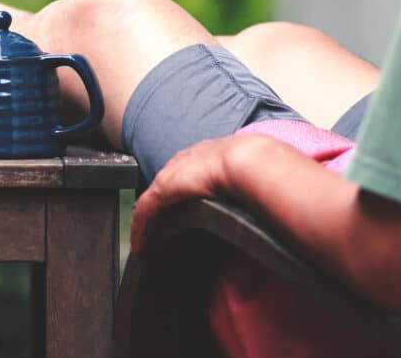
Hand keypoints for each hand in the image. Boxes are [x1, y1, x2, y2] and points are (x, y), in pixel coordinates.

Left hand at [129, 133, 272, 252]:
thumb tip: (261, 201)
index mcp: (205, 154)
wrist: (246, 160)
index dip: (181, 187)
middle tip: (160, 225)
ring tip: (146, 238)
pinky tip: (139, 245)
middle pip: (165, 183)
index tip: (181, 203)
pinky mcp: (162, 190)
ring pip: (151, 199)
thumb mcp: (250, 174)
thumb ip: (248, 184)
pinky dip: (139, 228)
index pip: (186, 170)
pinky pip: (144, 211)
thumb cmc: (255, 166)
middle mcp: (184, 161)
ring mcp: (171, 175)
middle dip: (160, 203)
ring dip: (148, 219)